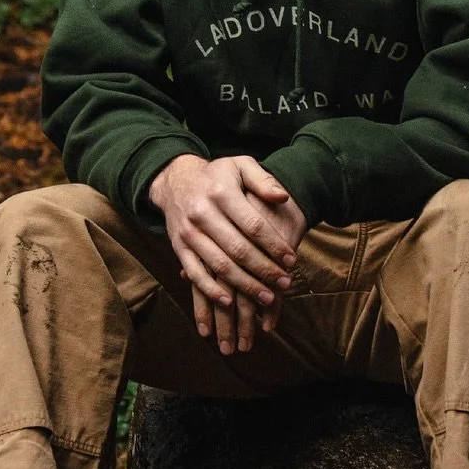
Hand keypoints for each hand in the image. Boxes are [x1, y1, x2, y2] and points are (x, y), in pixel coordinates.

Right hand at [148, 154, 306, 354]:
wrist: (175, 180)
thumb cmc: (216, 175)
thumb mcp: (240, 166)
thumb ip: (263, 180)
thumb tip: (283, 196)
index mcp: (221, 192)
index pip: (253, 225)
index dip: (274, 245)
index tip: (292, 260)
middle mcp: (202, 213)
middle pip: (238, 249)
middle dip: (265, 269)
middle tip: (285, 283)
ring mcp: (188, 232)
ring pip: (219, 265)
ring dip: (244, 285)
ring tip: (268, 298)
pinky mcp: (178, 247)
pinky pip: (195, 272)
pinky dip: (210, 290)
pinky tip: (229, 302)